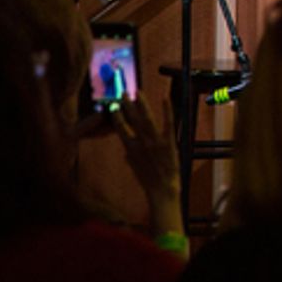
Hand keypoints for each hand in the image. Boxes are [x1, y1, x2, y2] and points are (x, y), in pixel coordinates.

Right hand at [111, 96, 183, 235]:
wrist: (162, 189)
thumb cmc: (149, 180)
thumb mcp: (135, 167)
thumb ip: (130, 156)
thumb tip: (126, 150)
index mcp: (131, 148)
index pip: (121, 129)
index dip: (117, 117)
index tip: (113, 106)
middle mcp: (141, 142)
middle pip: (132, 121)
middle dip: (127, 106)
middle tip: (123, 93)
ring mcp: (155, 141)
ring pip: (146, 119)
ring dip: (142, 105)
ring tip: (138, 93)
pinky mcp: (169, 141)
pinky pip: (168, 123)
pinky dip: (167, 110)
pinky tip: (165, 98)